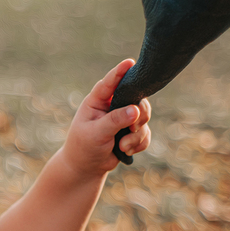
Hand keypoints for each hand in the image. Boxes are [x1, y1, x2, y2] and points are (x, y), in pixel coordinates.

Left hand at [62, 59, 151, 175]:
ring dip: (136, 135)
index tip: (130, 62)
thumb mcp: (96, 133)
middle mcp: (112, 105)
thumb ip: (115, 120)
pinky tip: (125, 151)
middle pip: (137, 99)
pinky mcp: (132, 131)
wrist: (85, 167)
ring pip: (144, 117)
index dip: (120, 72)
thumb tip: (135, 110)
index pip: (110, 83)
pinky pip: (145, 134)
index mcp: (97, 101)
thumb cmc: (84, 147)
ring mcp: (124, 117)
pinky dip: (139, 144)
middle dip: (139, 115)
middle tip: (132, 127)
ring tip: (122, 146)